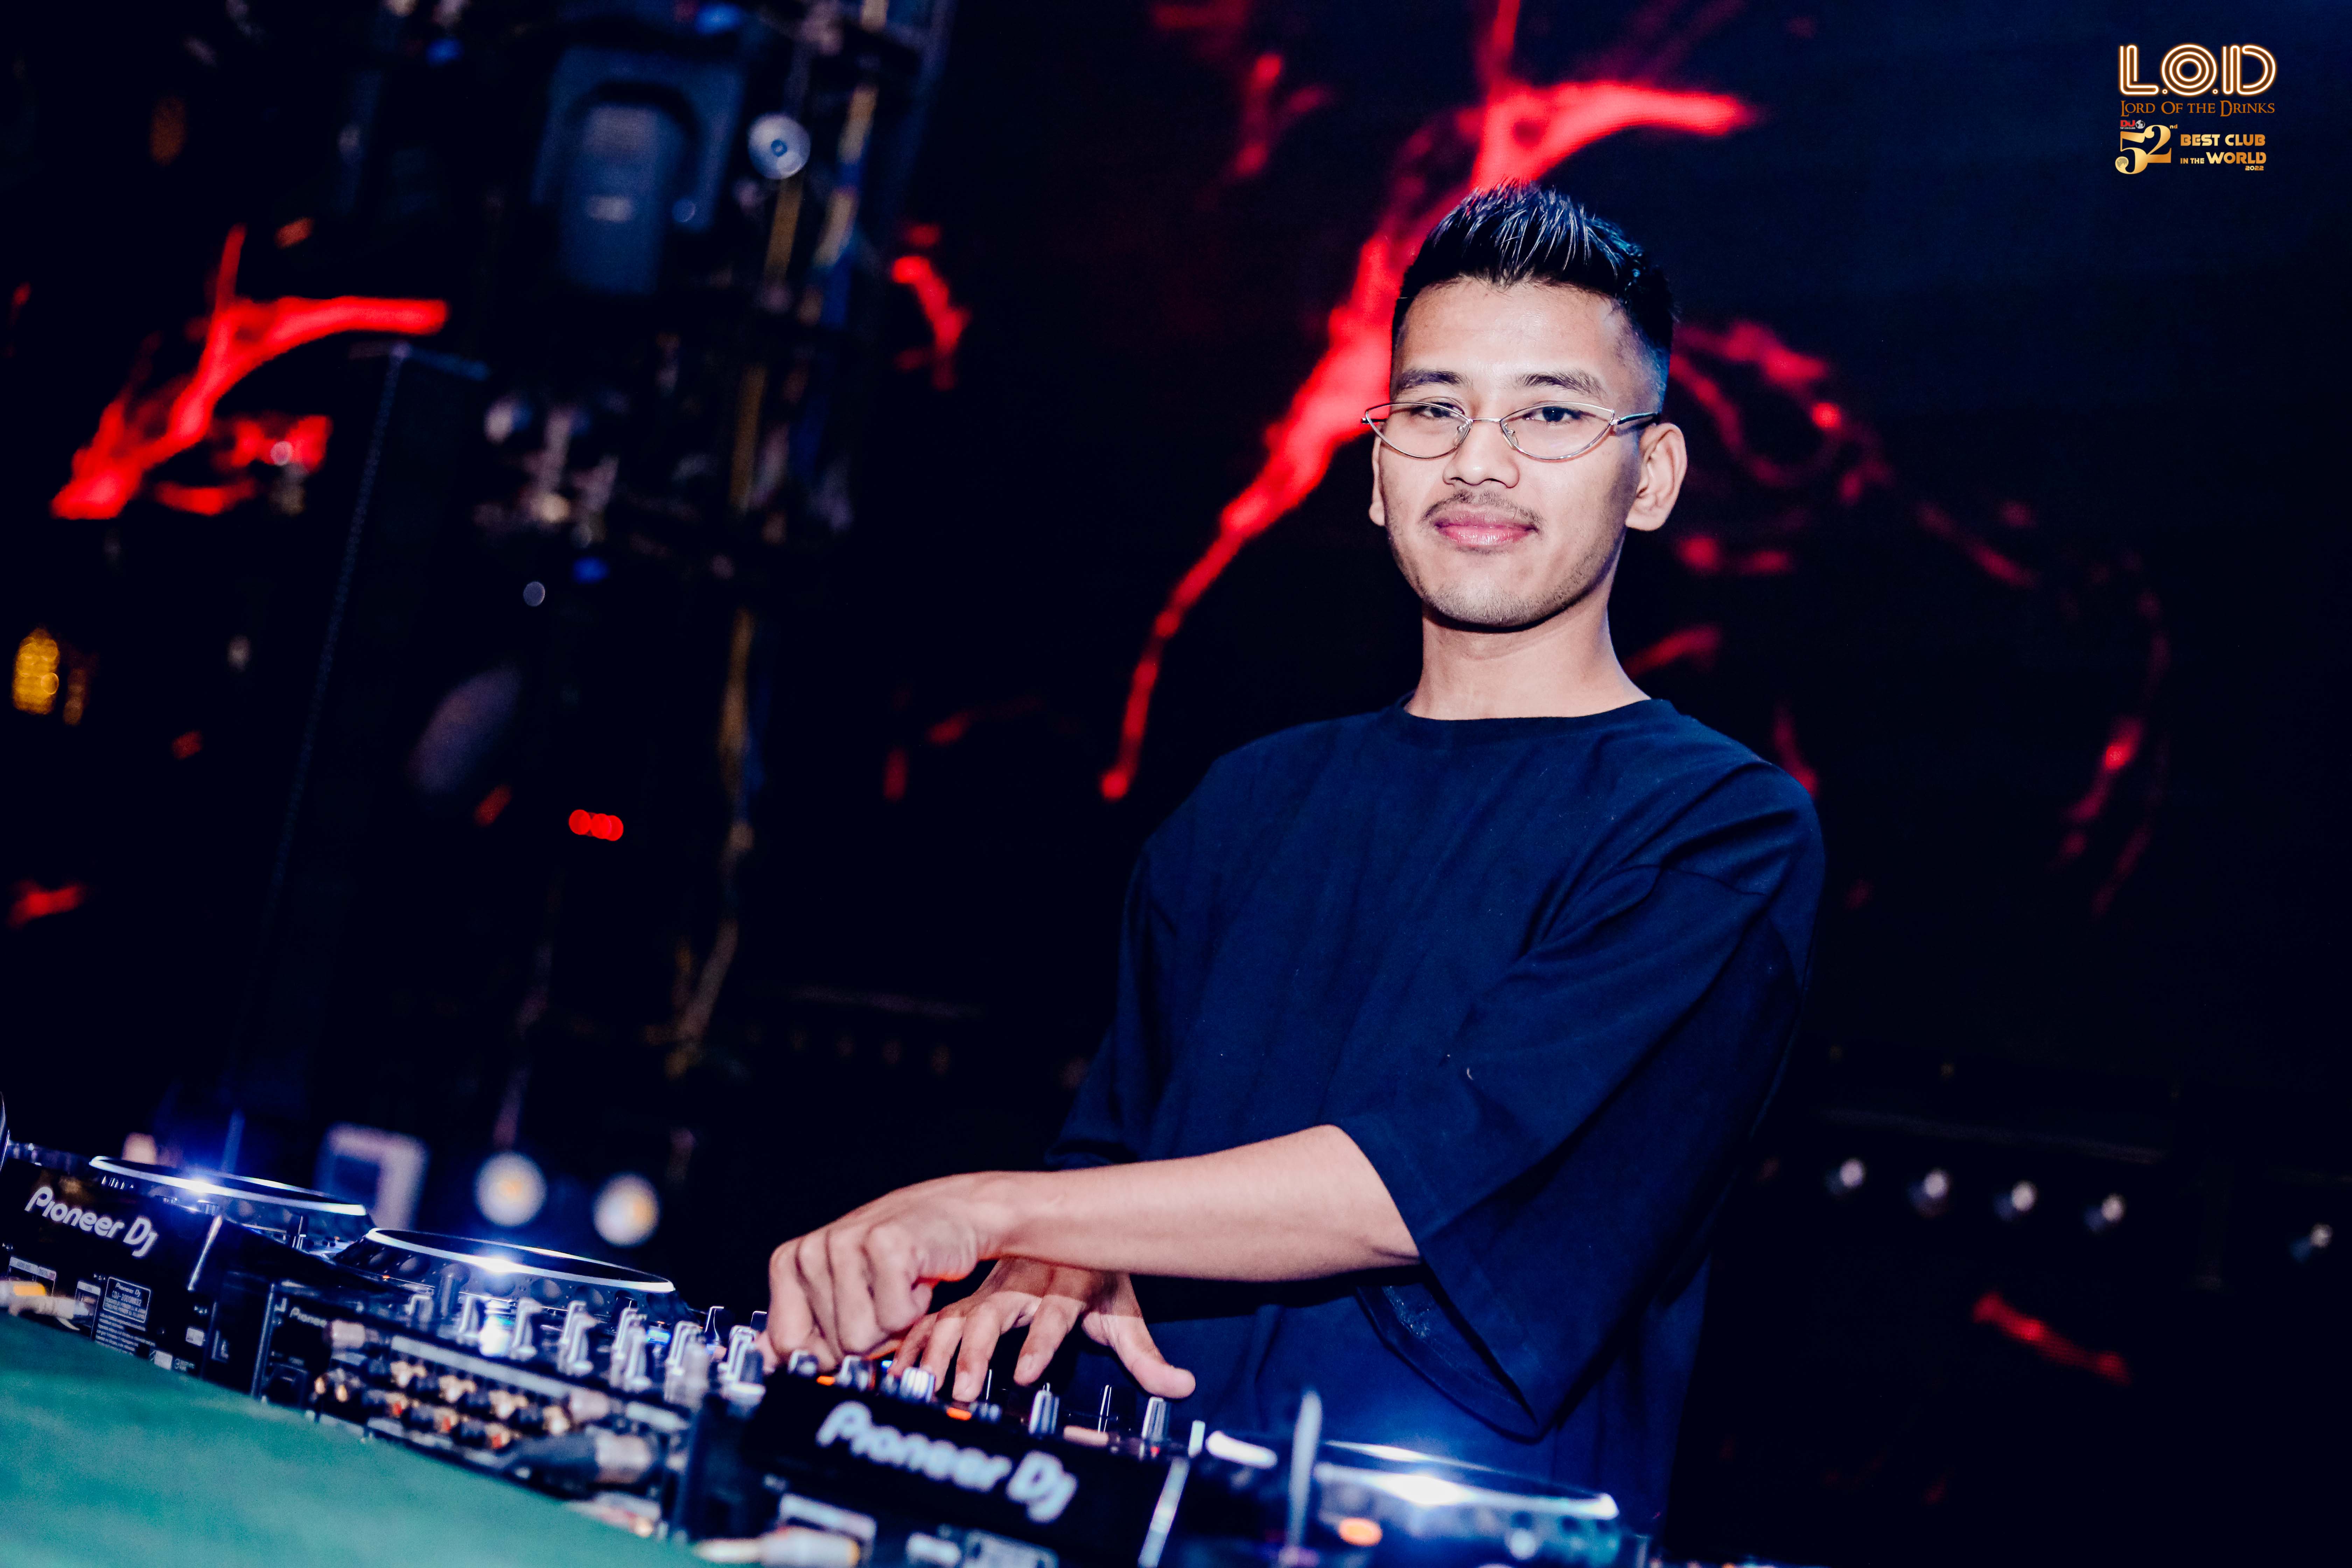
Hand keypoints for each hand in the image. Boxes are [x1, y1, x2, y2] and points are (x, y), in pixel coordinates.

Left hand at [762, 1176, 996, 1367]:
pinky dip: (916, 1306)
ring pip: (862, 1338)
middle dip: (870, 1336)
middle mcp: (810, 1250)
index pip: (787, 1345)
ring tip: (900, 1285)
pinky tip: (917, 1275)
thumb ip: (799, 1327)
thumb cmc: (897, 1258)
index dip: (829, 1352)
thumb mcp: (839, 1293)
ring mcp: (846, 1244)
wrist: (953, 1215)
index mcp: (790, 1263)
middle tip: (885, 1297)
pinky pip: (897, 1318)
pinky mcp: (887, 1244)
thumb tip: (761, 1359)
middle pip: (832, 1346)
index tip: (852, 1323)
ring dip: (894, 1323)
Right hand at [898, 1258, 1195, 1403]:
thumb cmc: (1095, 1276)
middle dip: (978, 1349)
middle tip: (965, 1386)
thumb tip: (1181, 1387)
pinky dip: (915, 1337)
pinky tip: (899, 1361)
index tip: (1027, 1373)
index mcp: (1063, 1285)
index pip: (1053, 1315)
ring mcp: (990, 1288)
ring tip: (925, 1381)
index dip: (1040, 1344)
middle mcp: (1021, 1284)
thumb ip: (1145, 1354)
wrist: (1070, 1226)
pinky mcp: (967, 1296)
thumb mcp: (1123, 1310)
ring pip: (957, 1313)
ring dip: (940, 1348)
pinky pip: (934, 1316)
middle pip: (994, 1313)